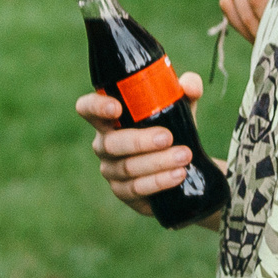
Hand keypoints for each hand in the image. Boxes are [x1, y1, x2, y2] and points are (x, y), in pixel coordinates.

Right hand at [75, 75, 207, 213]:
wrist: (186, 166)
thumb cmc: (173, 128)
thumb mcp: (182, 108)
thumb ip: (187, 90)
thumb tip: (189, 85)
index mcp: (109, 118)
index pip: (88, 108)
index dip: (96, 107)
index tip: (117, 108)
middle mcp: (104, 144)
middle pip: (111, 143)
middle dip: (139, 141)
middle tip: (168, 137)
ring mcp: (111, 170)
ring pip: (126, 167)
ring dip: (157, 162)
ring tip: (184, 156)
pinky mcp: (124, 192)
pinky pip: (136, 188)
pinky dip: (158, 181)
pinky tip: (178, 175)